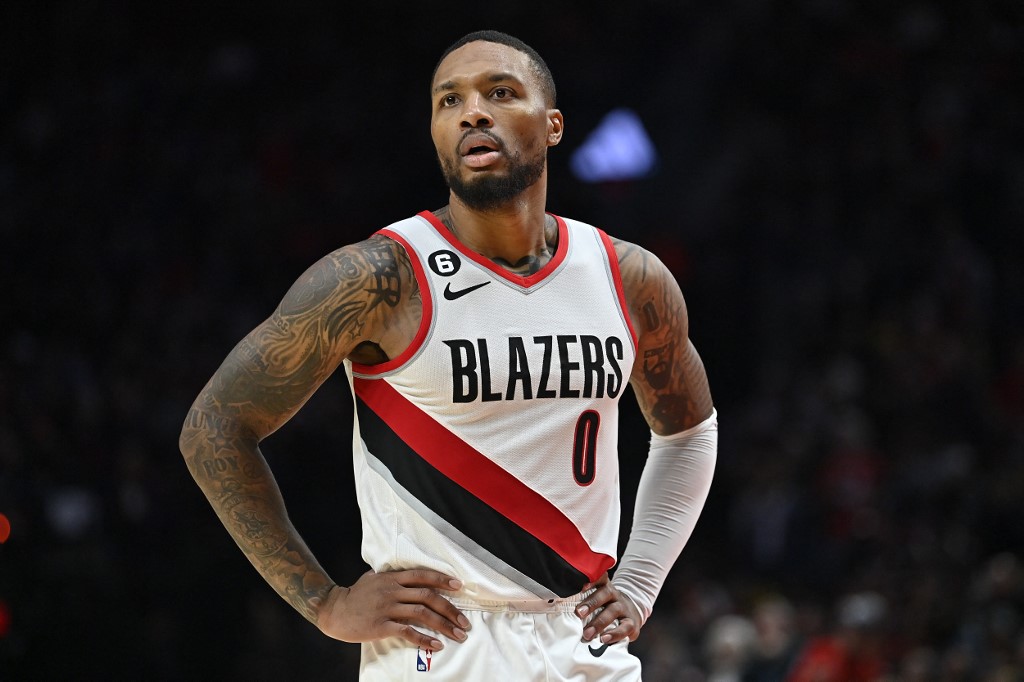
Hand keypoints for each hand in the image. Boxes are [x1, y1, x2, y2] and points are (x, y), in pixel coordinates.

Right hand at [316, 569, 470, 649]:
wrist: (333, 610)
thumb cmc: (354, 595)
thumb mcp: (373, 577)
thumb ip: (391, 576)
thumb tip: (405, 573)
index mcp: (392, 578)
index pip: (422, 575)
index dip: (442, 579)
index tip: (459, 586)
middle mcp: (392, 591)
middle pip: (428, 596)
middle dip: (450, 608)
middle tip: (464, 621)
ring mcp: (387, 608)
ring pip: (422, 614)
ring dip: (443, 624)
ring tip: (458, 634)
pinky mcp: (381, 626)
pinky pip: (407, 632)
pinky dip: (424, 638)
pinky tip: (436, 644)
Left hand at [575, 573, 641, 644]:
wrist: (631, 613)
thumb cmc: (605, 607)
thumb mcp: (597, 599)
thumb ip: (582, 600)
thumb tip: (559, 607)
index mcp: (604, 586)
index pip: (599, 577)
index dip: (591, 580)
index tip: (581, 585)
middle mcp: (614, 594)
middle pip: (604, 594)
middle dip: (591, 603)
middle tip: (578, 613)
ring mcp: (624, 608)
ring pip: (613, 611)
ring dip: (599, 622)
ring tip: (587, 634)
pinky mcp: (632, 623)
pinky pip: (624, 628)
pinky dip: (614, 634)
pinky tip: (604, 639)